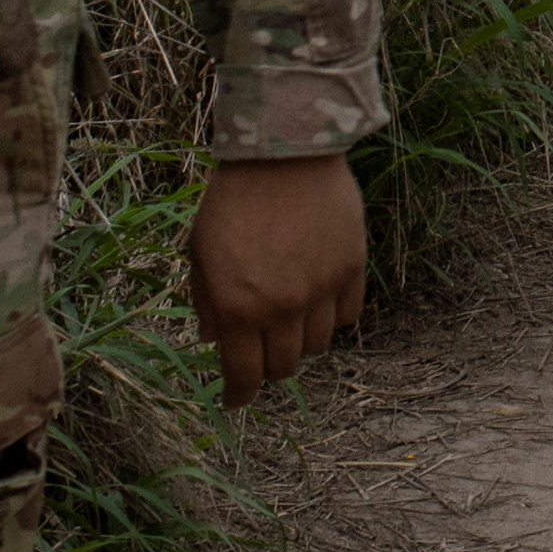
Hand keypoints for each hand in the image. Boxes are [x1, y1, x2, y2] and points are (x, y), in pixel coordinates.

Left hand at [188, 152, 368, 405]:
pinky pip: (348, 315)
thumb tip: (215, 341)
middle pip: (285, 367)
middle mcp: (282, 307)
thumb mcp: (200, 251)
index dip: (238, 395)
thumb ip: (207, 301)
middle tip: (263, 351)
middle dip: (270, 366)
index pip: (243, 375)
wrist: (282, 152)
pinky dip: (333, 316)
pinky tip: (320, 298)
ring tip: (292, 319)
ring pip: (318, 346)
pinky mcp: (351, 268)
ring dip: (302, 341)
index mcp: (238, 307)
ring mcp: (321, 290)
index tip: (235, 399)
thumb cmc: (232, 200)